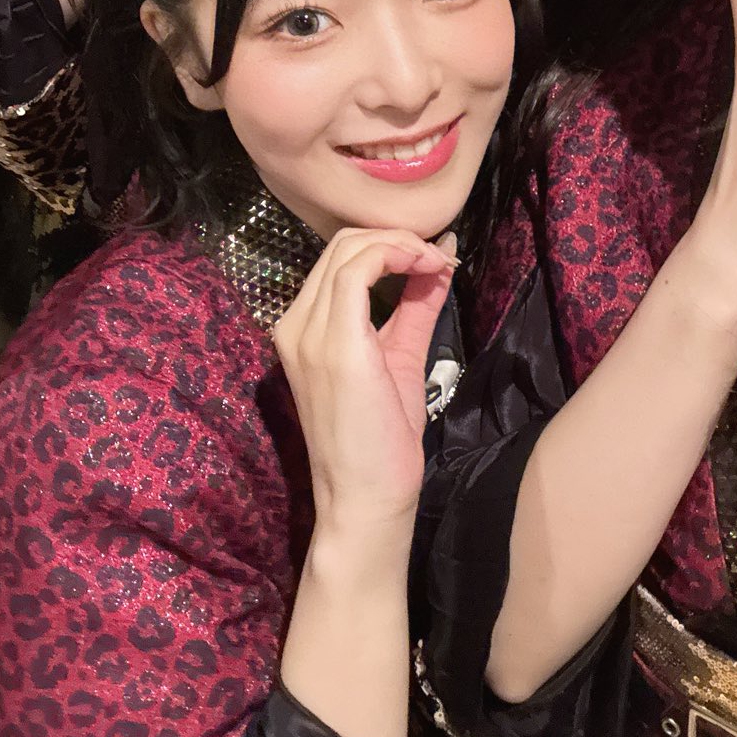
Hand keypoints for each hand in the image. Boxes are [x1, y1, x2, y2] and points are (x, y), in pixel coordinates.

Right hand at [274, 228, 456, 537]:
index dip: (390, 244)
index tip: (435, 259)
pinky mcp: (334, 345)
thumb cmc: (381, 441)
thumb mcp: (401, 357)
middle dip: (398, 237)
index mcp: (303, 328)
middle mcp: (295, 324)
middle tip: (440, 258)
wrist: (365, 500)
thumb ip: (415, 307)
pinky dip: (397, 255)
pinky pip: (356, 271)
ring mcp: (308, 333)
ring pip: (349, 250)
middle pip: (342, 244)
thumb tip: (439, 261)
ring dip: (402, 244)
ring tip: (439, 264)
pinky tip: (429, 269)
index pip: (339, 259)